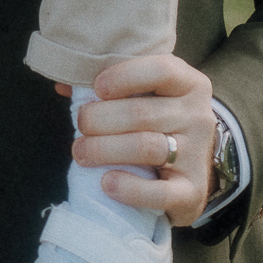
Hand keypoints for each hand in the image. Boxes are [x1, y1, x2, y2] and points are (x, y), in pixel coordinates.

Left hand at [60, 54, 220, 225]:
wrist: (191, 172)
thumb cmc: (158, 123)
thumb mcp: (147, 97)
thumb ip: (111, 86)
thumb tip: (63, 85)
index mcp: (189, 83)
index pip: (161, 70)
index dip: (124, 76)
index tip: (97, 88)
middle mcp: (199, 116)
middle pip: (142, 113)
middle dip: (100, 119)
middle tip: (79, 125)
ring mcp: (198, 156)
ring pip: (146, 147)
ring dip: (105, 150)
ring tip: (80, 152)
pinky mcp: (191, 192)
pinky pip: (160, 192)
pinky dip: (129, 189)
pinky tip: (107, 183)